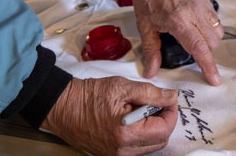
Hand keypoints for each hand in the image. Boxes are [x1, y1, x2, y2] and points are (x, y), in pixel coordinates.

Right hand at [42, 76, 177, 155]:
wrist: (64, 107)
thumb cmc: (89, 96)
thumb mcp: (122, 87)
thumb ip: (150, 93)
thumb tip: (170, 97)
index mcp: (127, 134)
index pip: (164, 129)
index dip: (171, 111)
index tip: (169, 98)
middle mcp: (123, 150)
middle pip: (160, 140)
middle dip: (165, 120)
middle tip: (159, 102)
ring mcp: (117, 155)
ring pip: (150, 146)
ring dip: (154, 127)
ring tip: (143, 108)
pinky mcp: (112, 154)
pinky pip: (137, 148)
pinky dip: (142, 134)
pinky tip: (134, 118)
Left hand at [130, 0, 222, 84]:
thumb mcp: (144, 26)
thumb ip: (151, 50)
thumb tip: (151, 72)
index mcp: (178, 20)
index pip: (199, 48)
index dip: (208, 66)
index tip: (215, 80)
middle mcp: (194, 12)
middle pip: (212, 44)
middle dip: (205, 53)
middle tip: (190, 52)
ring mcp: (202, 5)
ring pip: (218, 33)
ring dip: (210, 42)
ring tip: (193, 39)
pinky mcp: (205, 0)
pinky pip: (216, 20)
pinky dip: (211, 29)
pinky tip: (197, 28)